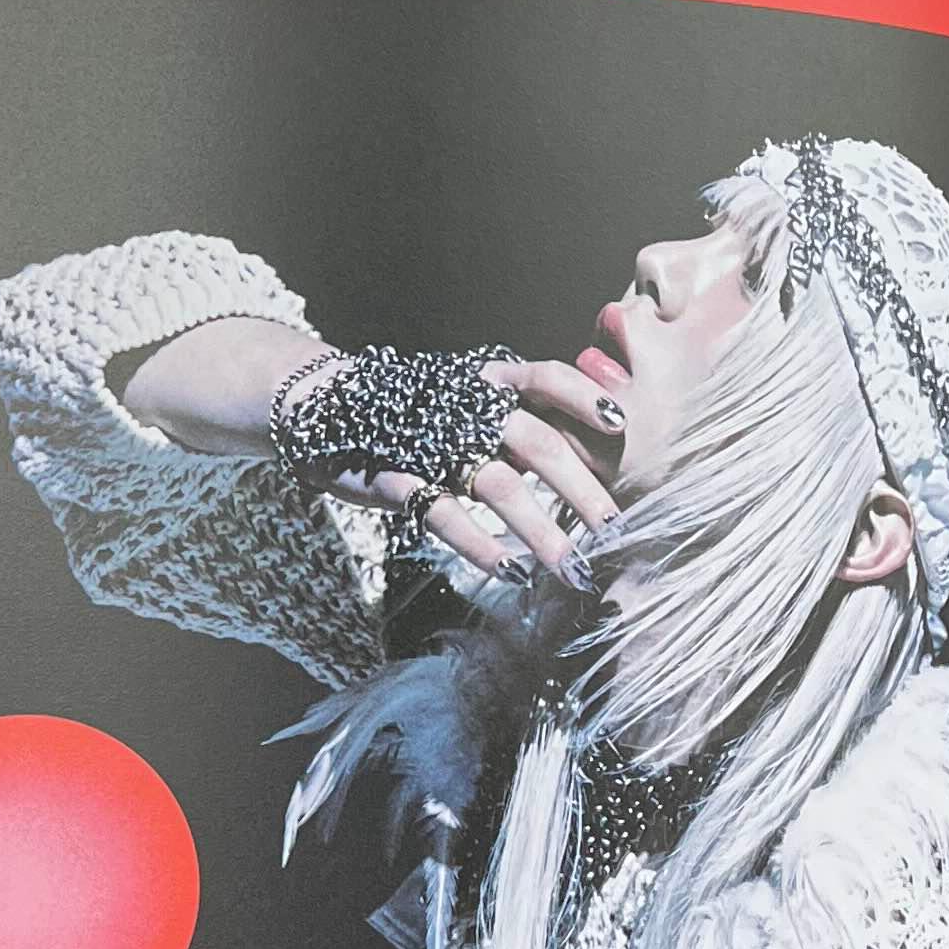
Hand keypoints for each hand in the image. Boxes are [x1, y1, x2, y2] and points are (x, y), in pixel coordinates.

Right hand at [377, 358, 620, 589]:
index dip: (585, 398)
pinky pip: (443, 515)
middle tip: (615, 530)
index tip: (621, 425)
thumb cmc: (418, 411)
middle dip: (583, 490)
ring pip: (500, 486)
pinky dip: (480, 545)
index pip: (547, 378)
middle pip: (538, 444)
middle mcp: (467, 409)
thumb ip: (522, 415)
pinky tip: (511, 570)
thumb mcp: (471, 397)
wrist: (327, 407)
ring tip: (573, 568)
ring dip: (542, 531)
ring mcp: (432, 446)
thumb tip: (595, 442)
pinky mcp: (397, 480)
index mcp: (489, 382)